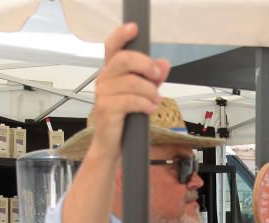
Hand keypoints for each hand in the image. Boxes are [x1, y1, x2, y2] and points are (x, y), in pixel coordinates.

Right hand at [88, 24, 171, 161]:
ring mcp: (103, 94)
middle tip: (157, 76)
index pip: (112, 47)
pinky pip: (131, 100)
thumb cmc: (126, 121)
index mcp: (111, 73)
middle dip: (145, 65)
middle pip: (124, 59)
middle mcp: (104, 80)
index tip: (134, 28)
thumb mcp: (143, 96)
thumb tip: (165, 63)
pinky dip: (146, 104)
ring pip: (131, 82)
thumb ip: (152, 79)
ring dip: (150, 91)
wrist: (113, 148)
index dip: (121, 35)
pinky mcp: (107, 109)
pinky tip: (151, 109)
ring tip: (155, 101)